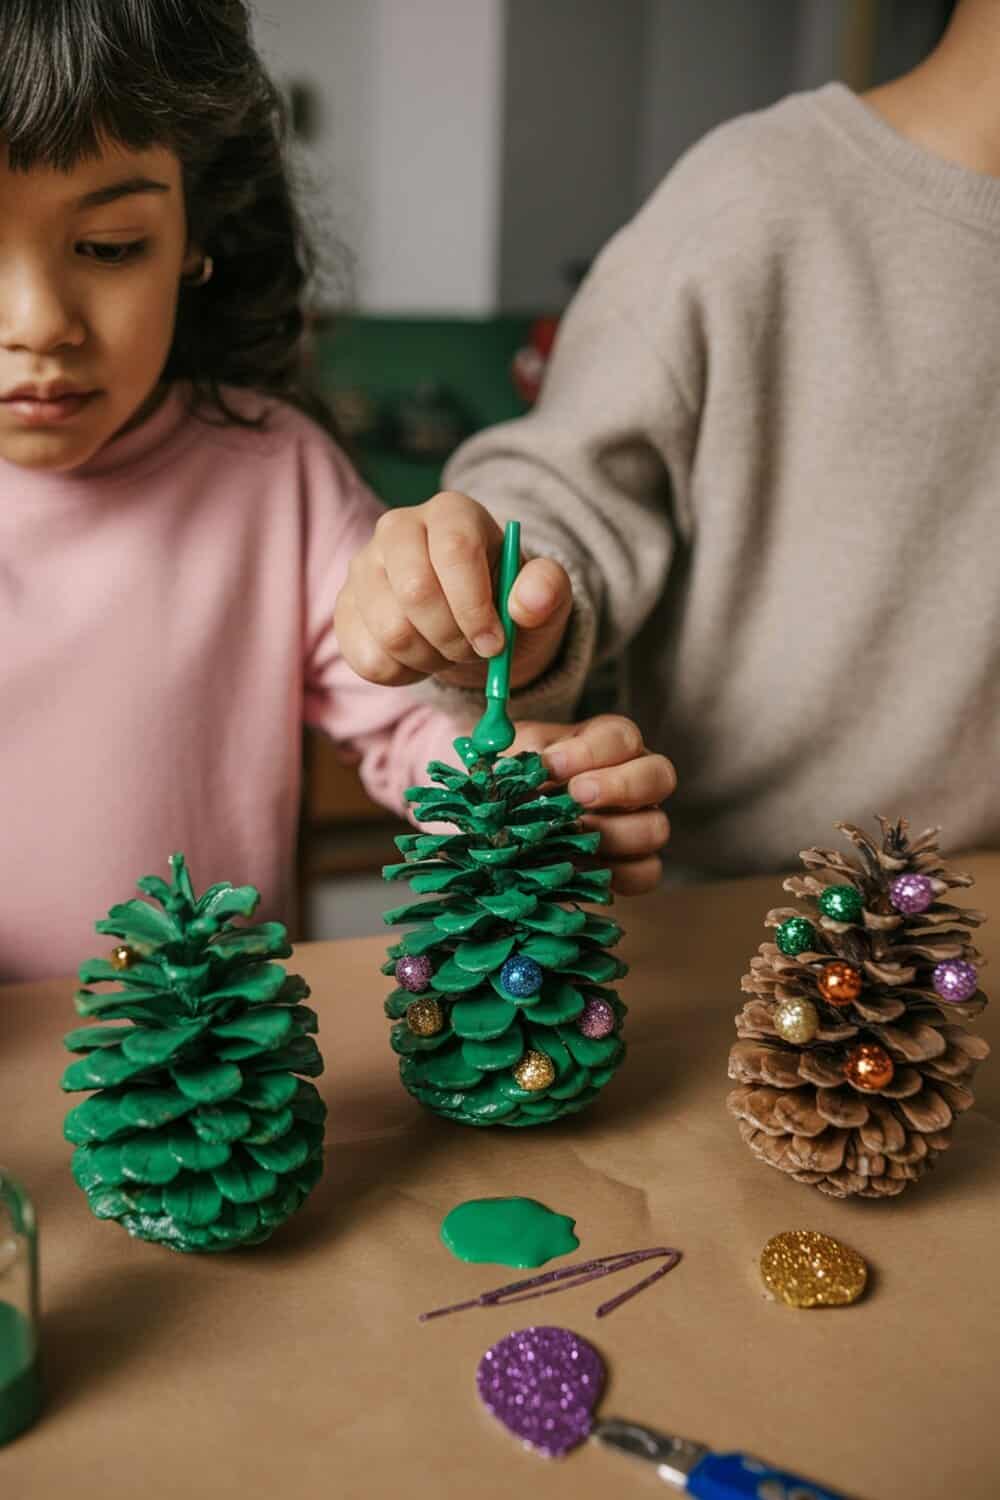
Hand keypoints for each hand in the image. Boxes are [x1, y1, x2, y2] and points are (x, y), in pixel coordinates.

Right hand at [334, 491, 572, 690]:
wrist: (473, 624)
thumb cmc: (508, 602)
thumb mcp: (542, 595)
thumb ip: (546, 590)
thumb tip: (529, 602)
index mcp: (451, 513)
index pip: (454, 551)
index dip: (475, 606)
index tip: (495, 643)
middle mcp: (398, 529)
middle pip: (416, 591)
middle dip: (453, 637)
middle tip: (474, 650)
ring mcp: (363, 568)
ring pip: (391, 630)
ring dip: (431, 658)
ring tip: (450, 650)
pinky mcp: (345, 609)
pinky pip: (368, 658)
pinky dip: (404, 674)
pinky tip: (421, 656)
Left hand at [511, 715, 675, 894]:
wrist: (504, 825)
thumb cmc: (514, 783)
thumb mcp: (511, 761)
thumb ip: (519, 759)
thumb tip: (517, 767)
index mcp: (607, 745)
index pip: (622, 737)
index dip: (592, 750)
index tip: (552, 764)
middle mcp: (634, 781)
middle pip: (660, 776)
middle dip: (620, 786)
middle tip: (576, 796)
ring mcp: (639, 825)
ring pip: (656, 828)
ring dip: (615, 834)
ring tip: (571, 839)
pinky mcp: (633, 867)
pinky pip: (646, 873)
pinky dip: (618, 875)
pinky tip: (579, 869)